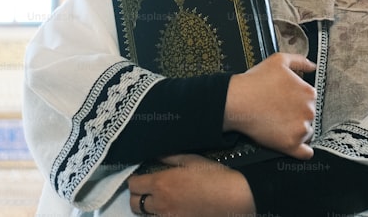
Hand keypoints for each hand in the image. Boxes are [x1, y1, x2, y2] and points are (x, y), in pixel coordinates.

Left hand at [128, 154, 254, 215]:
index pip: (133, 185)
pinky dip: (164, 214)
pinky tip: (174, 208)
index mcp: (161, 184)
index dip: (135, 180)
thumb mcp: (192, 160)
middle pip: (134, 204)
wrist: (235, 198)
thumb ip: (169, 157)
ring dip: (150, 208)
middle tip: (148, 190)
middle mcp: (160, 204)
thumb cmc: (215, 176)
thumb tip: (154, 155)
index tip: (141, 177)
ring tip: (162, 200)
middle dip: (137, 196)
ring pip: (147, 216)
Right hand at [224, 52, 315, 158]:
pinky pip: (305, 153)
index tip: (285, 100)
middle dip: (297, 114)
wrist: (237, 101)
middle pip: (309, 116)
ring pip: (307, 132)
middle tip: (279, 111)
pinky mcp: (291, 145)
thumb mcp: (279, 61)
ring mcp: (301, 129)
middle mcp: (309, 111)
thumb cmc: (255, 81)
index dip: (297, 99)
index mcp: (309, 92)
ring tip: (279, 124)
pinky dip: (302, 150)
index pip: (310, 99)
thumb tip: (313, 66)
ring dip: (297, 130)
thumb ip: (300, 61)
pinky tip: (294, 145)